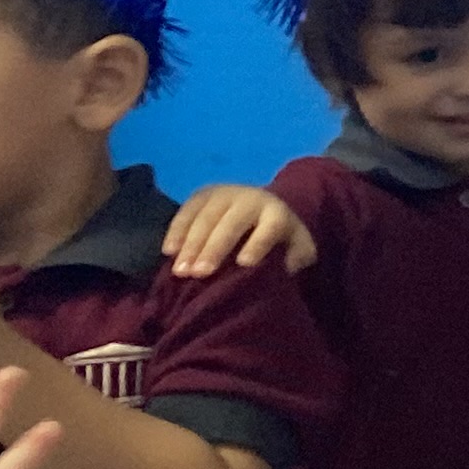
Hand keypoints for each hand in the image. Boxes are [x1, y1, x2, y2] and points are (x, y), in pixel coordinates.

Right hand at [163, 186, 313, 281]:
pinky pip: (186, 211)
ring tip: (180, 270)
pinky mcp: (202, 194)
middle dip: (213, 248)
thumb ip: (300, 256)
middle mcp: (250, 199)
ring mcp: (224, 194)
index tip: (245, 263)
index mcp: (276, 212)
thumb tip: (289, 267)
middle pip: (231, 223)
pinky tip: (168, 251)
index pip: (270, 227)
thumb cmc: (278, 235)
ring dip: (190, 244)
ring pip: (205, 217)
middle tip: (199, 274)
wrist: (262, 204)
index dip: (258, 243)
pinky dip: (176, 231)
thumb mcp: (298, 244)